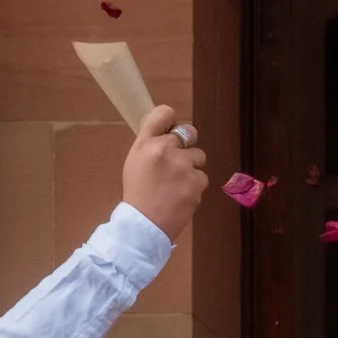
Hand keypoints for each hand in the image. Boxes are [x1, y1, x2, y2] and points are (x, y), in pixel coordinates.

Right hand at [122, 104, 208, 240]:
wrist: (145, 224)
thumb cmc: (138, 192)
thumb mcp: (135, 161)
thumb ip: (151, 143)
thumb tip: (169, 131)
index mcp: (147, 142)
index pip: (164, 112)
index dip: (171, 119)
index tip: (171, 128)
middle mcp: (166, 149)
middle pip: (189, 131)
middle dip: (187, 143)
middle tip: (178, 159)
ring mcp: (184, 166)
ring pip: (199, 156)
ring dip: (192, 167)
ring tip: (177, 183)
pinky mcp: (197, 182)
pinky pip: (202, 177)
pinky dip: (195, 186)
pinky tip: (182, 195)